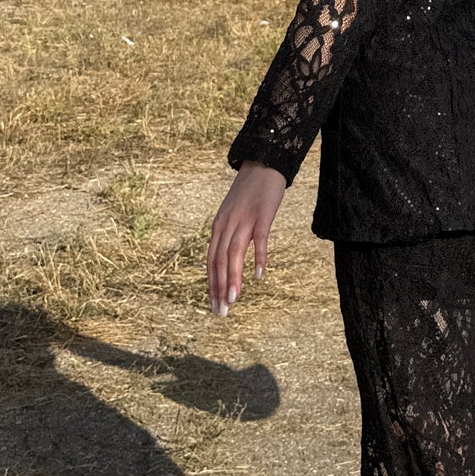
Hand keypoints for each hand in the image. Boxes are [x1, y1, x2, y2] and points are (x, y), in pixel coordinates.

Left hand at [206, 162, 285, 316]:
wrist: (263, 163)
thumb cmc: (249, 192)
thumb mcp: (232, 214)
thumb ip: (229, 235)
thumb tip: (227, 260)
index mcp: (218, 226)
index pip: (211, 261)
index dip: (212, 284)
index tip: (215, 306)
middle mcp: (227, 224)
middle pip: (219, 260)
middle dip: (219, 288)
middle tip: (222, 311)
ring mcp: (244, 219)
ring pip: (234, 253)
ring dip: (233, 278)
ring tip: (233, 299)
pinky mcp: (262, 214)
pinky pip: (259, 239)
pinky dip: (258, 257)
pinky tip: (259, 275)